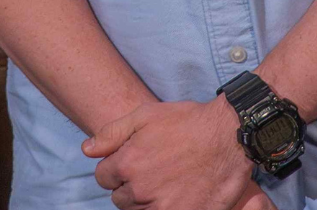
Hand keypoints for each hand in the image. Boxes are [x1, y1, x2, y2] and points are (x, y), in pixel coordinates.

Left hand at [84, 99, 254, 209]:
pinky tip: (176, 195)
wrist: (229, 136)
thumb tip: (87, 150)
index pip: (103, 177)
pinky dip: (164, 207)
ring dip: (146, 201)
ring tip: (166, 183)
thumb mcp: (146, 115)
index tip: (132, 163)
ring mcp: (162, 207)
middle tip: (152, 173)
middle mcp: (140, 189)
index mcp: (127, 163)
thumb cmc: (188, 121)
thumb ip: (112, 133)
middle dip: (130, 186)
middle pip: (120, 198)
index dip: (116, 169)